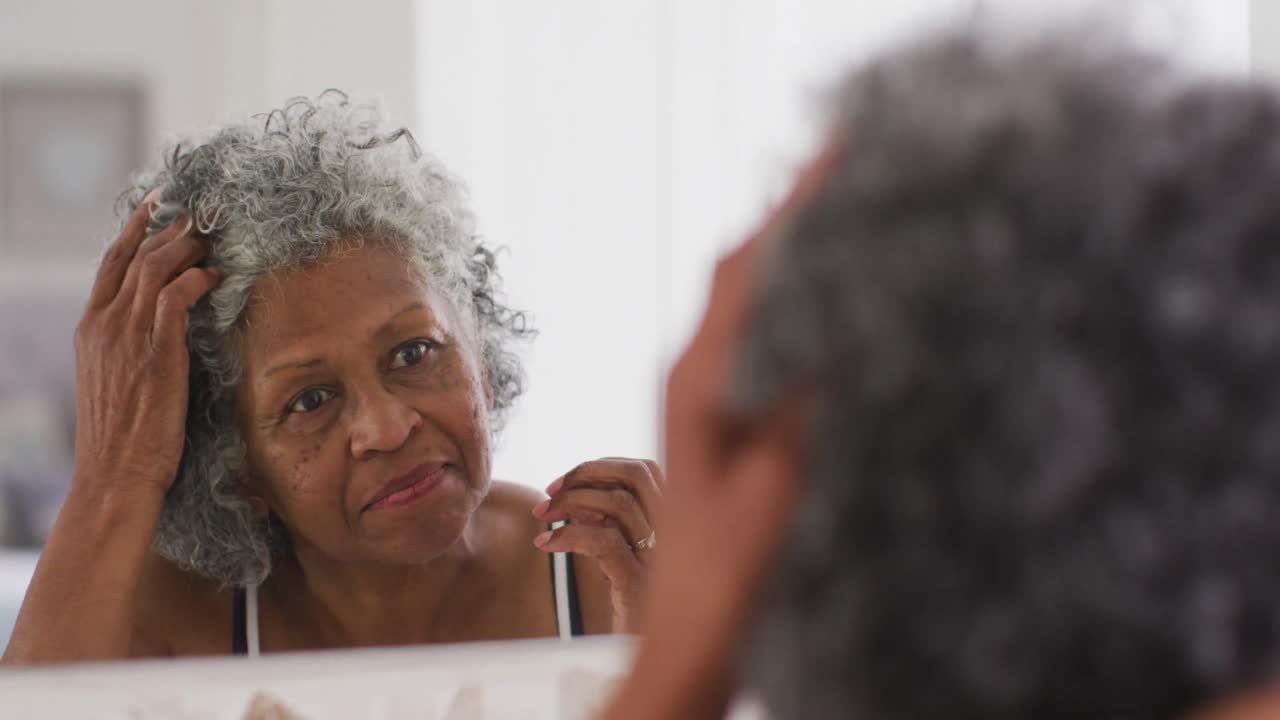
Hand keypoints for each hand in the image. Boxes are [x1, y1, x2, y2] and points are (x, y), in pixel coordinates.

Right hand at [73, 196, 219, 497]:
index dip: (135, 229)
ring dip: (188, 247)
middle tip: (200, 212)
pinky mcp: (156, 354)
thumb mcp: (117, 379)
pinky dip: (196, 280)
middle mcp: (104, 325)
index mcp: (90, 328)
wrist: (114, 475)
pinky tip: (215, 276)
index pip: (111, 263)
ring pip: (155, 269)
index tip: (156, 205)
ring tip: (213, 236)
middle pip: (136, 256)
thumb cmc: (124, 437)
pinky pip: (175, 299)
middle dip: (170, 229)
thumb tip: (163, 326)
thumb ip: (132, 346)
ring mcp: (127, 338)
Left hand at [532, 457, 662, 632]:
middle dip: (586, 472)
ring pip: (619, 503)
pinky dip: (569, 535)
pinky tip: (546, 545)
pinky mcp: (640, 585)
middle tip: (549, 491)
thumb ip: (607, 526)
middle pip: (637, 473)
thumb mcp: (622, 560)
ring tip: (542, 516)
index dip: (600, 467)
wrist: (651, 660)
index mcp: (674, 523)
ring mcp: (661, 559)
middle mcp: (675, 534)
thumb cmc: (635, 610)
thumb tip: (575, 501)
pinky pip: (604, 542)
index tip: (563, 482)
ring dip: (571, 501)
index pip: (643, 470)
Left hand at [602, 139, 843, 719]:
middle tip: (847, 170)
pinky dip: (789, 304)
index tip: (835, 160)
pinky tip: (822, 306)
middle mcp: (691, 377)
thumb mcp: (774, 490)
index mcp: (698, 383)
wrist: (690, 635)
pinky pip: (754, 339)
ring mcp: (701, 397)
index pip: (748, 274)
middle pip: (741, 274)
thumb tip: (830, 330)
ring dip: (789, 256)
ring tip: (840, 216)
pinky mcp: (718, 419)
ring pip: (746, 303)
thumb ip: (797, 410)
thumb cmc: (722, 577)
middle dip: (792, 219)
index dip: (793, 212)